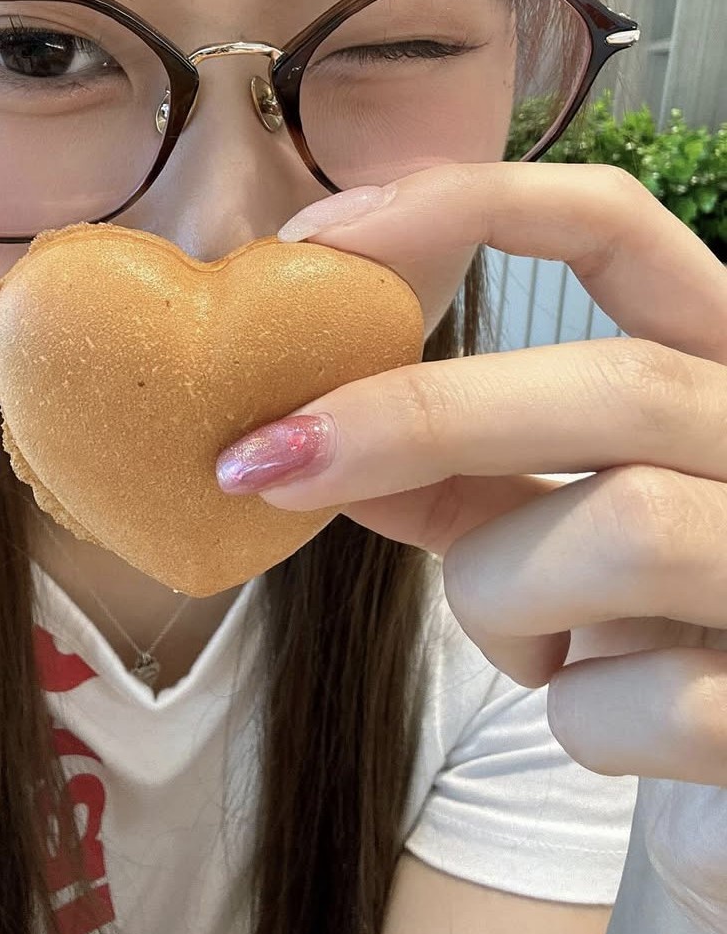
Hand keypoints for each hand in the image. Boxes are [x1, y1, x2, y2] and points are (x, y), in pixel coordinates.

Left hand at [216, 163, 726, 933]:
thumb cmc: (669, 649)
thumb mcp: (570, 545)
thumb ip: (470, 483)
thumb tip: (304, 439)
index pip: (626, 232)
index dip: (475, 205)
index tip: (324, 240)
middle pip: (619, 386)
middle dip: (422, 418)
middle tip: (265, 460)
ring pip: (622, 530)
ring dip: (508, 599)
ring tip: (535, 649)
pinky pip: (625, 701)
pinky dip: (573, 722)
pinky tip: (608, 728)